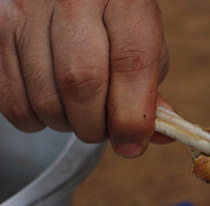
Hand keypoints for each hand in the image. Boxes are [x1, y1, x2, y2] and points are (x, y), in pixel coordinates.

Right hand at [0, 0, 168, 156]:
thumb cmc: (115, 25)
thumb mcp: (145, 47)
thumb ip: (149, 93)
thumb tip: (154, 137)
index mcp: (124, 0)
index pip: (130, 63)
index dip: (131, 117)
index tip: (131, 144)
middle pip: (81, 82)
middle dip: (96, 125)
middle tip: (104, 129)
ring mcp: (27, 11)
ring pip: (45, 99)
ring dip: (66, 124)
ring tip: (79, 111)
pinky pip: (13, 101)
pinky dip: (35, 119)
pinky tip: (53, 101)